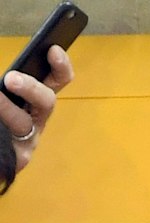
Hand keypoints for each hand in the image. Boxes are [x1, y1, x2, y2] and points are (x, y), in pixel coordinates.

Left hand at [0, 45, 73, 174]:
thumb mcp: (6, 94)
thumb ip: (12, 86)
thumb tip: (9, 77)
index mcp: (33, 100)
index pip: (56, 80)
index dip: (60, 67)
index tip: (53, 49)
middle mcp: (35, 119)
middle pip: (47, 102)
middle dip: (33, 88)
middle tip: (12, 78)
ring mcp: (28, 142)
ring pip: (24, 124)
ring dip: (7, 110)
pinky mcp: (18, 160)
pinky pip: (12, 147)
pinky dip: (1, 135)